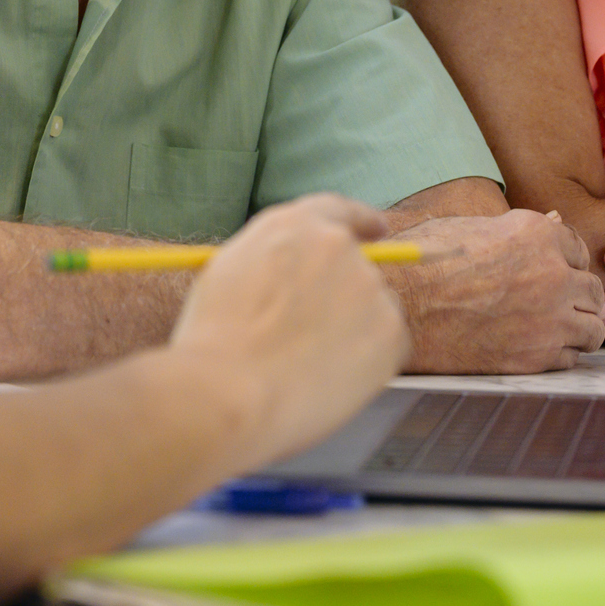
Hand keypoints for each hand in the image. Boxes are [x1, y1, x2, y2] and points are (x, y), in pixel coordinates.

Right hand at [171, 195, 409, 465]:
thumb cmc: (214, 342)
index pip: (340, 212)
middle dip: (344, 297)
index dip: (360, 222)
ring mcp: (368, 287)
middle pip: (358, 266)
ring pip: (374, 309)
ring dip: (354, 330)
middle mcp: (337, 246)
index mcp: (294, 226)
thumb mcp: (230, 272)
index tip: (375, 231)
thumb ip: (272, 260)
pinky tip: (327, 380)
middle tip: (319, 335)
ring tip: (306, 366)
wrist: (228, 393)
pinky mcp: (389, 331)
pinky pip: (388, 345)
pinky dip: (368, 363)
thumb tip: (295, 275)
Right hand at [392, 208, 604, 372]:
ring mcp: (549, 318)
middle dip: (577, 296)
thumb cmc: (422, 263)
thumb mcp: (466, 228)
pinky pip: (571, 358)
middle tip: (556, 303)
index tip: (553, 272)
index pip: (579, 248)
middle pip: (593, 289)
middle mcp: (552, 273)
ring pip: (593, 328)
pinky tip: (535, 346)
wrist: (399, 309)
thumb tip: (552, 220)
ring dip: (576, 327)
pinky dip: (559, 354)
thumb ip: (515, 228)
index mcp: (535, 233)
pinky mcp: (536, 356)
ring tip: (553, 328)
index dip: (566, 261)